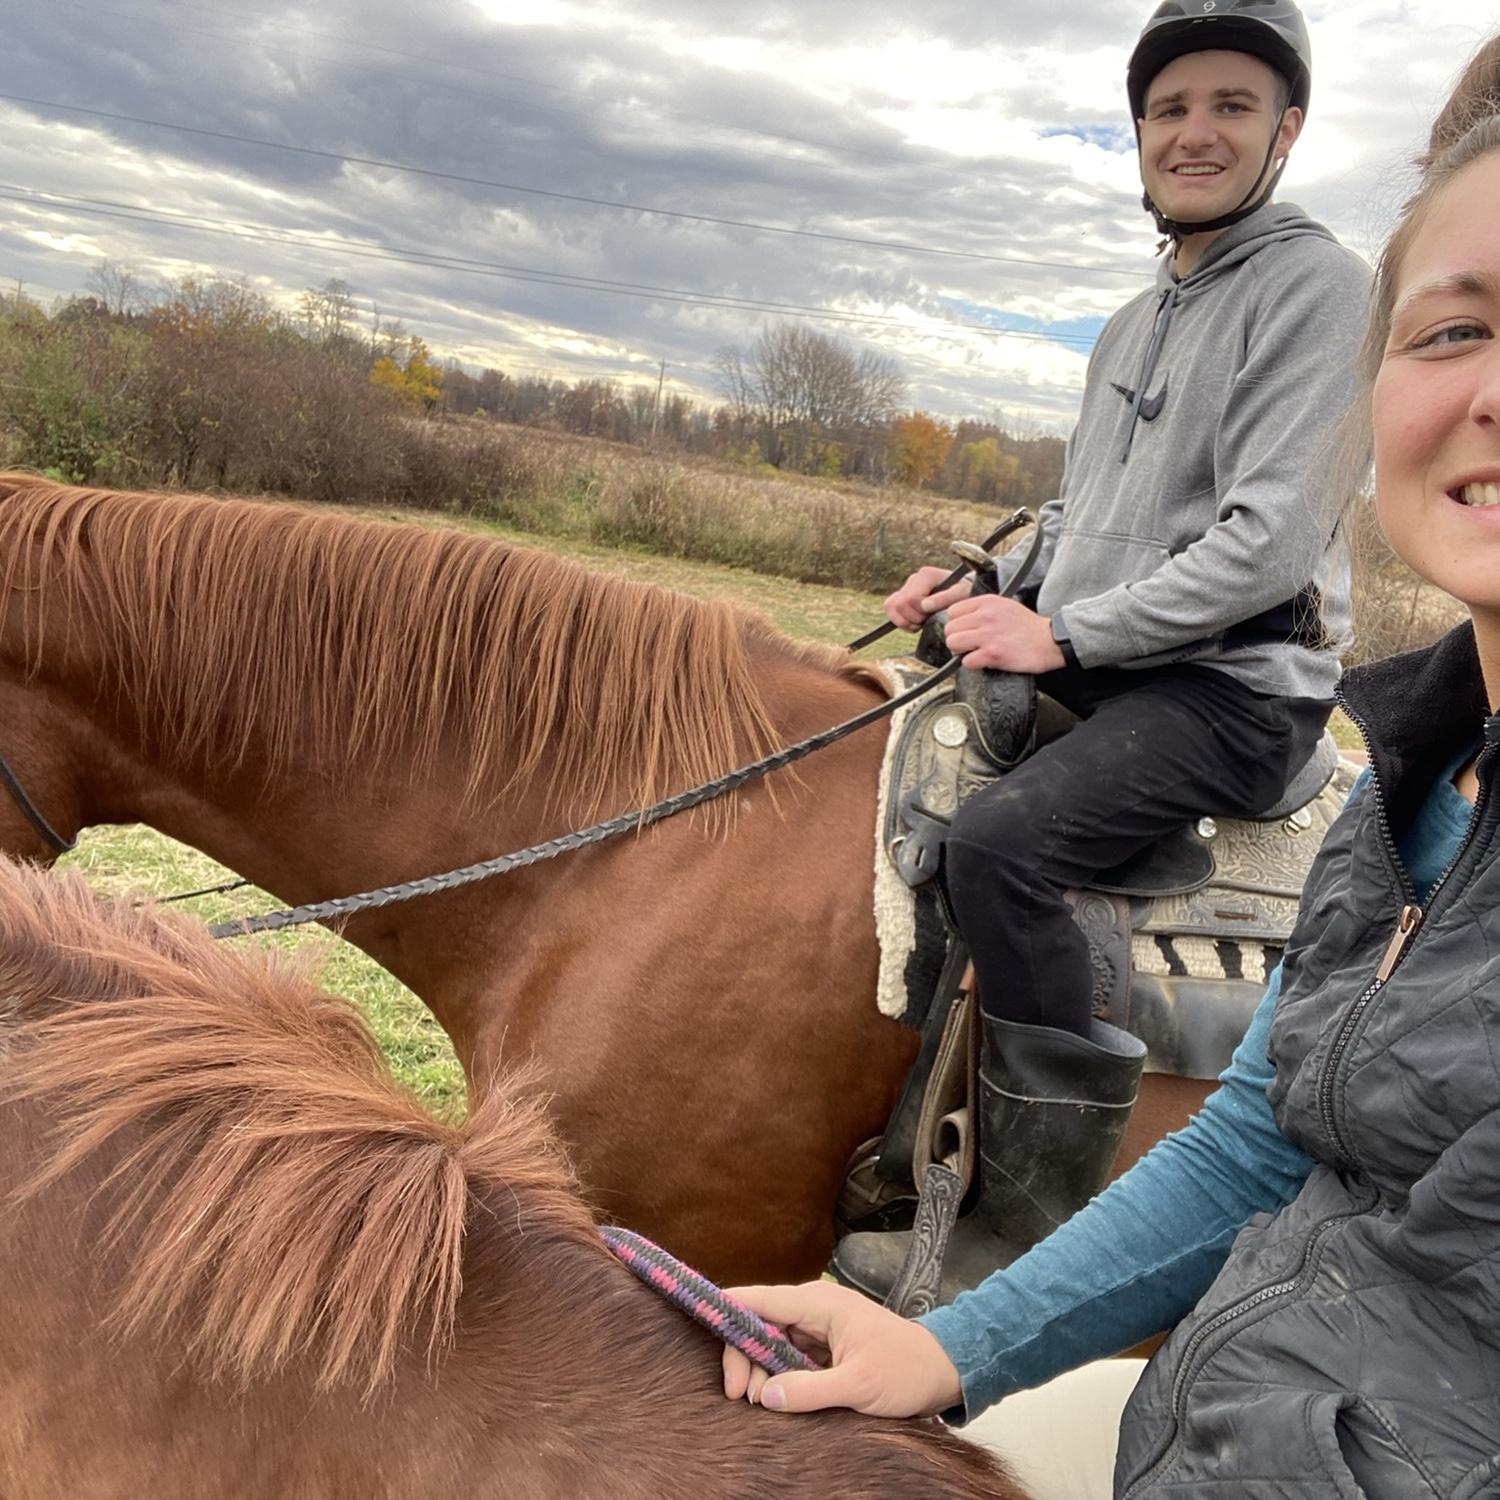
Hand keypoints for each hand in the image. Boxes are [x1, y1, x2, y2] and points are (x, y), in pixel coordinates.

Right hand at [720, 1280, 962, 1417]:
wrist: (941, 1371)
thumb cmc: (905, 1371)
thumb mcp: (858, 1387)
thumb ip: (810, 1390)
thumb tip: (766, 1397)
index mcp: (820, 1304)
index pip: (760, 1299)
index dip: (727, 1309)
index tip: (700, 1320)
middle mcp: (813, 1308)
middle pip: (758, 1324)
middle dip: (743, 1357)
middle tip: (739, 1398)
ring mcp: (817, 1326)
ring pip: (770, 1342)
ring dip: (759, 1370)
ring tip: (762, 1403)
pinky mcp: (822, 1345)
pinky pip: (787, 1355)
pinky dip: (777, 1375)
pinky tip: (774, 1396)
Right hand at [884, 566, 973, 630]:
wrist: (963, 594)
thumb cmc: (964, 593)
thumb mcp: (961, 594)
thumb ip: (945, 598)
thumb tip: (924, 605)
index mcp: (927, 575)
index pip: (912, 598)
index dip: (920, 612)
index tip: (933, 615)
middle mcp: (914, 578)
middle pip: (900, 603)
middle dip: (914, 617)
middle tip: (929, 619)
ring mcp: (906, 587)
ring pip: (891, 605)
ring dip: (906, 620)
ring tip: (922, 622)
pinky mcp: (901, 596)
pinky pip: (889, 607)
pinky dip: (899, 620)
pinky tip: (914, 623)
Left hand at [944, 595, 1064, 673]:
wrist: (1050, 641)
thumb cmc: (1029, 627)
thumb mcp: (1005, 606)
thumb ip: (983, 609)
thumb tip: (962, 618)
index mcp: (987, 602)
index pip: (952, 611)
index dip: (957, 623)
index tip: (965, 630)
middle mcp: (985, 616)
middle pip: (950, 628)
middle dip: (957, 639)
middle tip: (969, 644)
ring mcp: (988, 635)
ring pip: (953, 643)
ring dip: (961, 651)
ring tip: (974, 652)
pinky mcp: (992, 654)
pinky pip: (966, 661)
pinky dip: (972, 664)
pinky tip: (984, 661)